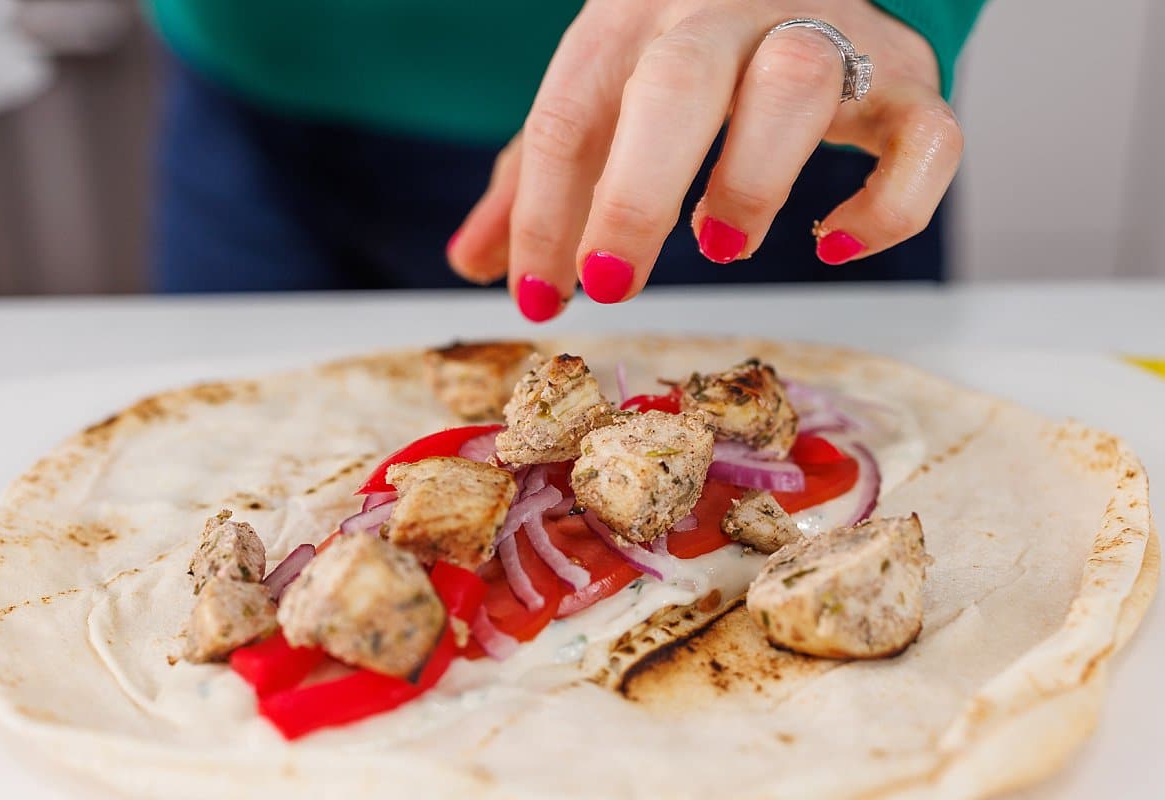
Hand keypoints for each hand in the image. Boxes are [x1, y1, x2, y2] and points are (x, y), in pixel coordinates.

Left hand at [447, 0, 962, 320]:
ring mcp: (824, 34)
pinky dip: (890, 205)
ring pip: (799, 85)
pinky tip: (835, 242)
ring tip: (720, 244)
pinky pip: (926, 135)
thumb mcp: (599, 103)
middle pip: (678, 82)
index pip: (570, 113)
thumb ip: (537, 179)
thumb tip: (474, 262)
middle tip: (610, 284)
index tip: (538, 298)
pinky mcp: (904, 78)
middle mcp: (724, 8)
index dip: (543, 213)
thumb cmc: (684, 60)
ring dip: (751, 180)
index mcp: (631, 15)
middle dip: (635, 194)